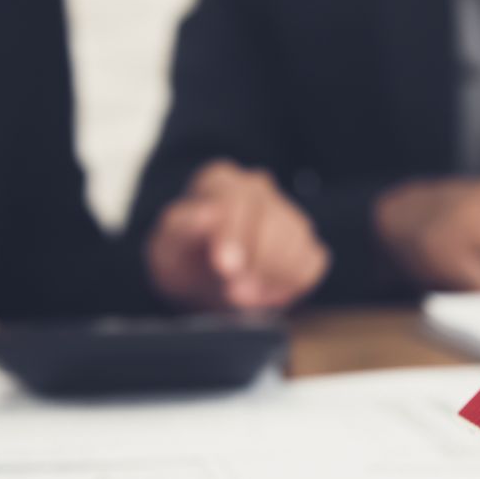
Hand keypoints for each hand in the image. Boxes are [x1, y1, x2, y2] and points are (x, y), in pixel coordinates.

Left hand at [145, 160, 329, 310]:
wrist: (201, 284)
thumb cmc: (183, 261)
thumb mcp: (166, 248)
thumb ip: (182, 227)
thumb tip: (208, 212)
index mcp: (220, 181)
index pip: (237, 199)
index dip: (234, 235)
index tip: (226, 267)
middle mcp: (258, 189)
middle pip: (273, 219)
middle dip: (257, 261)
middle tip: (235, 294)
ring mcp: (287, 214)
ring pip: (297, 239)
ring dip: (273, 275)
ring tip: (243, 297)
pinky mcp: (307, 245)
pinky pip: (312, 261)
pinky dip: (292, 283)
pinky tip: (264, 294)